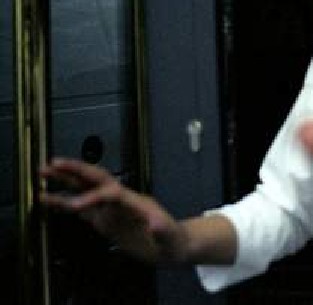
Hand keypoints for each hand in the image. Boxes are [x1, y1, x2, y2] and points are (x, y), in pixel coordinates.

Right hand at [41, 158, 188, 263]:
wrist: (173, 245)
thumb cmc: (172, 239)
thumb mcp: (170, 235)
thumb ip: (162, 228)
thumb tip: (154, 224)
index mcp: (136, 201)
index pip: (112, 192)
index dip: (94, 196)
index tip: (76, 205)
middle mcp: (121, 200)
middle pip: (97, 179)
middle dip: (76, 171)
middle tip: (53, 164)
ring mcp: (112, 209)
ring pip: (85, 190)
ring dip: (65, 181)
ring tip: (43, 175)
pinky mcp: (105, 220)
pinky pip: (81, 209)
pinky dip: (64, 203)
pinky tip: (49, 200)